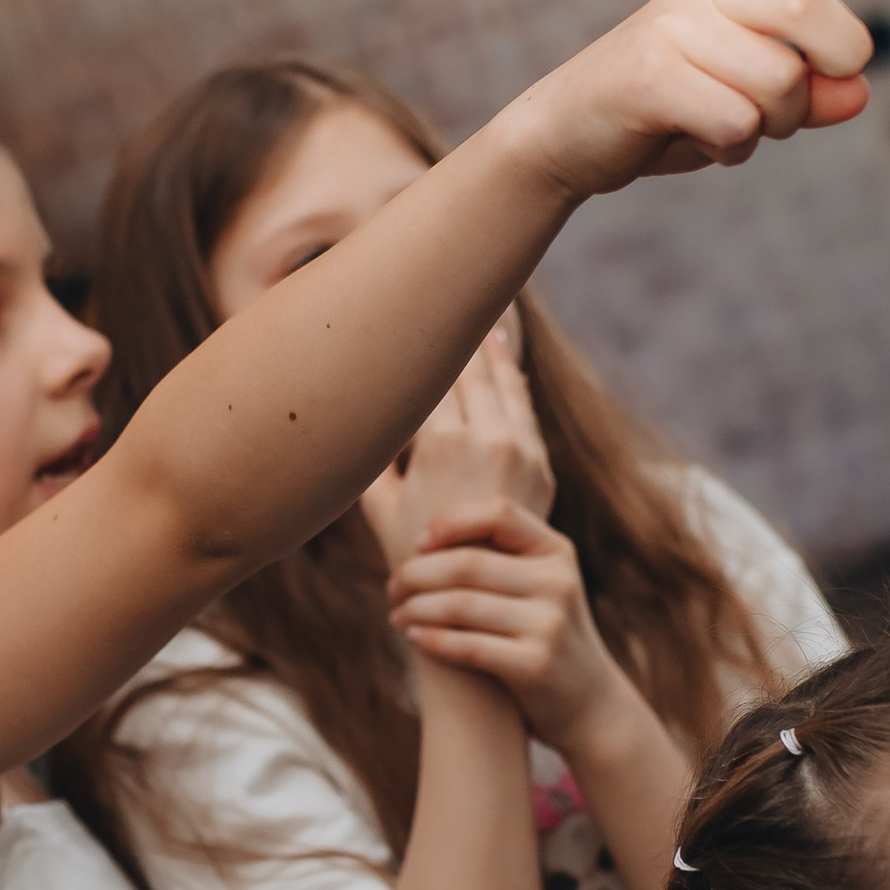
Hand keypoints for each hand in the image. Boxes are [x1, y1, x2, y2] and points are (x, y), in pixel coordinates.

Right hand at [361, 324, 554, 572]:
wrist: (477, 596)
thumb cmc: (414, 553)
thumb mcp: (378, 504)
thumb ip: (368, 455)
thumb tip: (349, 416)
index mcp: (440, 441)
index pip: (433, 375)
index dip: (420, 343)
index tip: (411, 313)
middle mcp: (485, 438)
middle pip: (473, 371)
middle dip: (461, 338)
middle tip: (452, 293)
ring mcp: (520, 450)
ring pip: (506, 386)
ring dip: (495, 354)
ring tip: (487, 325)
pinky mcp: (540, 465)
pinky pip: (526, 412)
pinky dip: (515, 386)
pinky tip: (509, 369)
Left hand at [386, 496, 626, 749]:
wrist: (588, 700)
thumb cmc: (543, 632)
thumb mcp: (539, 583)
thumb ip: (500, 552)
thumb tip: (425, 520)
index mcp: (556, 551)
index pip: (499, 513)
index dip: (451, 522)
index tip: (417, 541)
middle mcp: (558, 582)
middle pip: (469, 563)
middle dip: (418, 573)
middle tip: (393, 586)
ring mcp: (550, 624)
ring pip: (461, 605)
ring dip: (417, 608)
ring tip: (396, 613)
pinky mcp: (535, 666)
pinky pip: (468, 646)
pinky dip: (433, 639)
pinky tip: (414, 636)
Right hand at [503, 0, 889, 201]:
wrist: (564, 137)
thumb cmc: (670, 116)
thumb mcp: (753, 107)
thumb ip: (811, 95)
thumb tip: (858, 92)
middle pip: (813, 10)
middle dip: (830, 66)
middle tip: (802, 102)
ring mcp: (678, 23)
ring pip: (778, 84)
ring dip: (769, 131)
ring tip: (723, 129)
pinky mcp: (650, 69)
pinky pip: (735, 120)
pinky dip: (730, 149)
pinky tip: (690, 140)